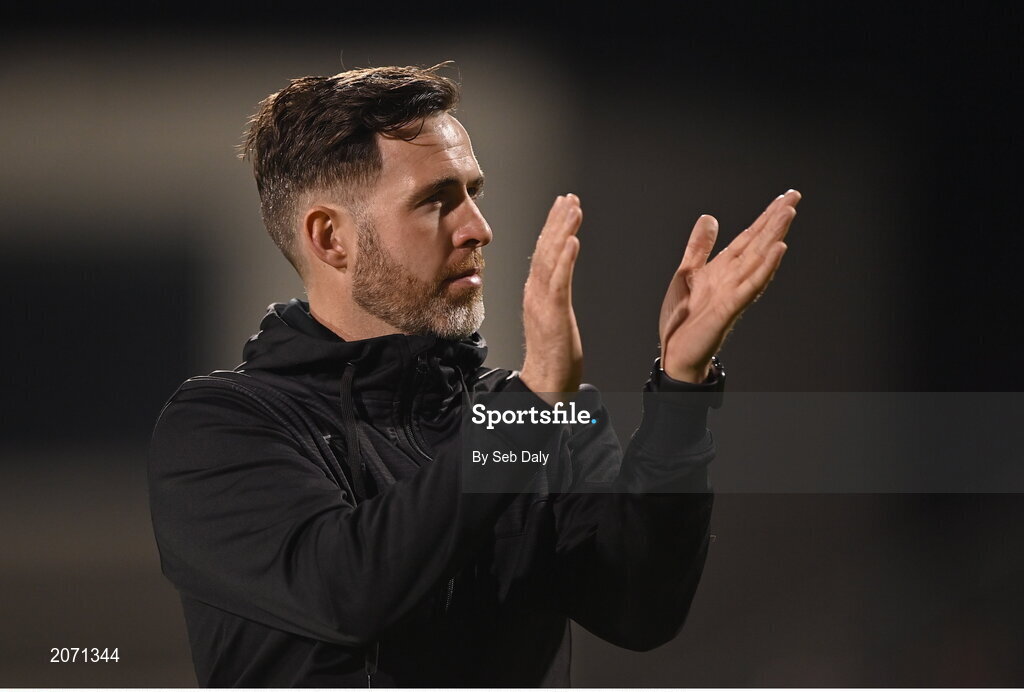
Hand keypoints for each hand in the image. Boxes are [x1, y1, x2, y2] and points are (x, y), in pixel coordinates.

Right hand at [519, 194, 583, 404]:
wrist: (545, 386)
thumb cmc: (553, 357)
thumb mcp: (553, 319)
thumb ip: (552, 297)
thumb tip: (555, 281)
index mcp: (536, 293)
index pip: (544, 253)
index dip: (553, 227)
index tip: (563, 205)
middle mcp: (535, 293)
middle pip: (545, 249)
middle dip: (557, 220)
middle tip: (569, 197)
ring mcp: (541, 303)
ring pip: (550, 260)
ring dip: (561, 231)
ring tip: (573, 207)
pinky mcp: (553, 315)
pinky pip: (559, 283)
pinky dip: (565, 259)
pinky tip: (573, 240)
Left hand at [659, 189, 801, 382]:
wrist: (675, 354)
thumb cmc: (682, 320)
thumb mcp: (686, 273)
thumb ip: (699, 248)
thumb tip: (709, 218)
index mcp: (723, 269)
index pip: (748, 238)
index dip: (764, 217)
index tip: (783, 198)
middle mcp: (732, 278)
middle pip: (758, 244)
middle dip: (775, 220)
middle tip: (794, 196)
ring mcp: (733, 293)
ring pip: (758, 260)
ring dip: (773, 236)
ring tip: (787, 213)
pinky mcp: (728, 309)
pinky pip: (750, 286)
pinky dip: (765, 268)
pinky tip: (778, 250)